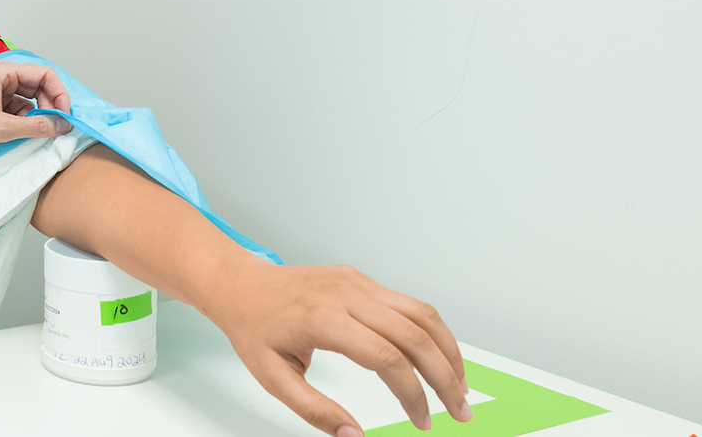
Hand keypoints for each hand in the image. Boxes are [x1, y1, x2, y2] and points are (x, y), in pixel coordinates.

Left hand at [0, 58, 72, 158]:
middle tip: (56, 128)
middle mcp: (0, 78)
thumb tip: (62, 125)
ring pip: (29, 101)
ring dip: (37, 118)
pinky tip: (24, 137)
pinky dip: (25, 123)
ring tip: (37, 135)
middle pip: (39, 87)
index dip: (59, 94)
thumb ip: (35, 126)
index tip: (65, 116)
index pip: (45, 74)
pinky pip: (18, 112)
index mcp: (1, 72)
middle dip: (49, 107)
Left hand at [208, 261, 469, 436]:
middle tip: (461, 412)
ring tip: (459, 387)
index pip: (386, 357)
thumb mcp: (272, 378)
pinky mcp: (362, 279)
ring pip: (422, 313)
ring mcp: (357, 282)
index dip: (412, 394)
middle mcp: (346, 294)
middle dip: (445, 377)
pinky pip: (409, 304)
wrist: (239, 284)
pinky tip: (439, 359)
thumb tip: (353, 435)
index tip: (423, 422)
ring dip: (449, 352)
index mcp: (323, 319)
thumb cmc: (253, 329)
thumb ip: (313, 409)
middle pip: (414, 334)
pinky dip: (433, 333)